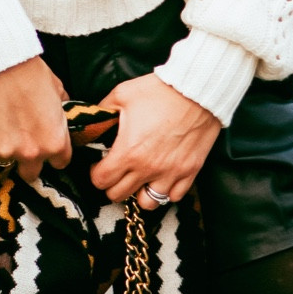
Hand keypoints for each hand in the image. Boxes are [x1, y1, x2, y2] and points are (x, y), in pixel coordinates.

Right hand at [0, 56, 70, 181]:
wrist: (0, 63)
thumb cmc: (30, 73)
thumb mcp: (58, 92)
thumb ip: (60, 113)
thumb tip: (60, 115)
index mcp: (55, 142)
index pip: (60, 163)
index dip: (54, 154)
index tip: (48, 147)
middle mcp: (31, 152)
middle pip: (31, 173)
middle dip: (29, 161)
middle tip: (23, 140)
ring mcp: (5, 150)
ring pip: (6, 158)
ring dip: (6, 146)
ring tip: (3, 121)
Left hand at [90, 74, 220, 206]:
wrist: (198, 90)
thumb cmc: (160, 91)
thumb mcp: (122, 94)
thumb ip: (103, 110)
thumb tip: (94, 120)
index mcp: (128, 151)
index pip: (101, 180)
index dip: (96, 173)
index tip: (101, 165)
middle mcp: (148, 168)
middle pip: (118, 195)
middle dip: (113, 184)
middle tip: (118, 171)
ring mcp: (170, 173)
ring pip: (147, 202)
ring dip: (139, 192)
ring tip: (141, 178)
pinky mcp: (189, 171)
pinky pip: (173, 196)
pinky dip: (166, 190)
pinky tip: (163, 177)